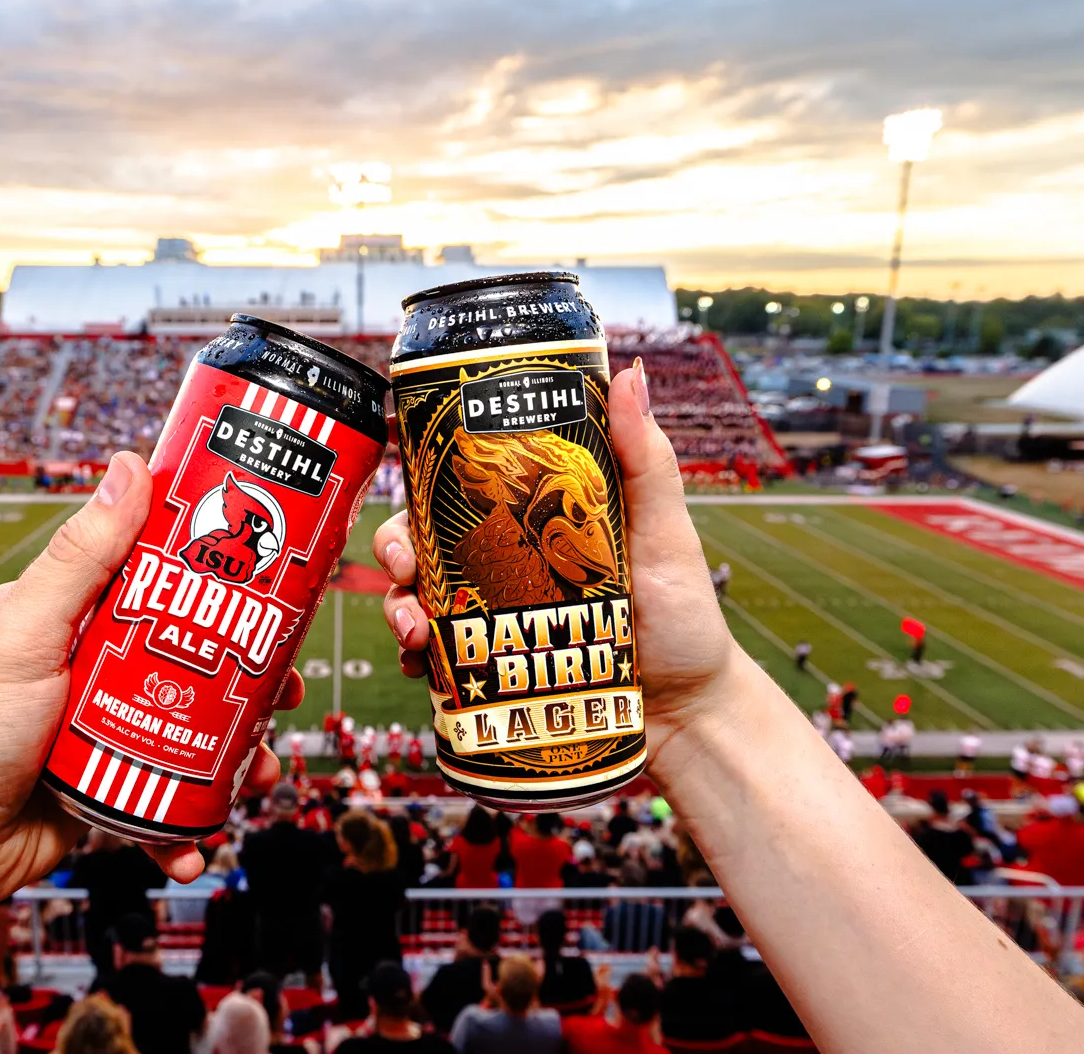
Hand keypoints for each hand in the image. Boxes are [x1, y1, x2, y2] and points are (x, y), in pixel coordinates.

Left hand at [0, 452, 298, 919]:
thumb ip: (81, 558)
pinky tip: (196, 845)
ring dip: (234, 759)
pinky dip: (190, 825)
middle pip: (195, 661)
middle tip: (285, 690)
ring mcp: (104, 731)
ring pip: (194, 734)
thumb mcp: (23, 632)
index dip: (223, 583)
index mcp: (73, 617)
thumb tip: (132, 467)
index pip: (162, 580)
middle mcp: (93, 669)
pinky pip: (167, 801)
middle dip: (248, 682)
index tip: (277, 585)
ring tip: (259, 775)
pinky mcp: (107, 792)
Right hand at [372, 361, 738, 767]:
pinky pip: (435, 656)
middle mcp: (506, 562)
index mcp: (535, 519)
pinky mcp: (492, 666)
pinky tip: (421, 664)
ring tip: (414, 630)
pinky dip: (416, 658)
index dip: (423, 474)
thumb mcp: (663, 530)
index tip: (405, 475)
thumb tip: (630, 372)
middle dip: (396, 545)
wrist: (688, 712)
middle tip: (405, 565)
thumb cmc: (683, 617)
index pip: (466, 483)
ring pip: (418, 595)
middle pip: (424, 536)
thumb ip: (645, 457)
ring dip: (397, 605)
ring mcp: (494, 615)